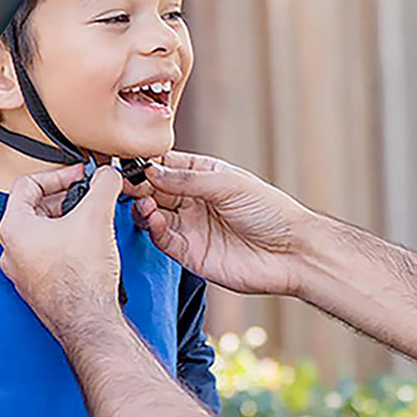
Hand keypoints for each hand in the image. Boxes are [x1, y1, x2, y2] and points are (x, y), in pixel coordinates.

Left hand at [0, 163, 123, 333]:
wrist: (87, 320)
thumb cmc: (81, 276)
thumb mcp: (97, 217)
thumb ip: (103, 185)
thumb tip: (108, 174)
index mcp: (13, 228)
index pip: (28, 184)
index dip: (58, 174)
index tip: (79, 176)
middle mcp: (11, 250)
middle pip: (36, 209)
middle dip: (66, 199)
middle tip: (90, 197)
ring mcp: (23, 271)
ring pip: (43, 234)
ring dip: (68, 222)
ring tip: (93, 222)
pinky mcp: (38, 287)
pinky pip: (49, 256)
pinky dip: (67, 245)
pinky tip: (90, 248)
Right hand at [128, 151, 315, 295]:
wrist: (291, 252)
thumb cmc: (270, 212)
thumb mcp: (229, 185)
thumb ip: (188, 180)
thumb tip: (152, 171)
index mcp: (205, 177)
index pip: (166, 167)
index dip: (147, 164)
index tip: (129, 163)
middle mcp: (194, 201)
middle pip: (154, 191)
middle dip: (137, 186)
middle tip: (124, 184)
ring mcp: (191, 227)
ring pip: (153, 215)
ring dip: (143, 208)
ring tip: (143, 204)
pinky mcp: (190, 254)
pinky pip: (163, 240)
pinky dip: (154, 230)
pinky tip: (155, 220)